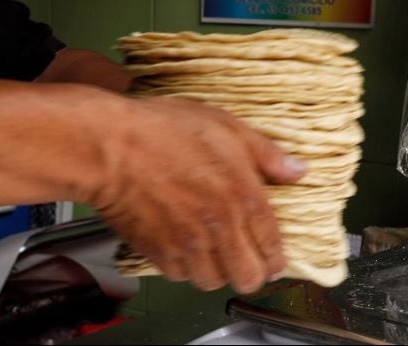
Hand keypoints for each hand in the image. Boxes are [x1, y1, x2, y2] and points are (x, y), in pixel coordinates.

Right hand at [93, 95, 305, 293]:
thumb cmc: (161, 129)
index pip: (274, 247)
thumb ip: (266, 154)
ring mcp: (187, 244)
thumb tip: (298, 170)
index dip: (277, 257)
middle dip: (251, 271)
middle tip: (244, 258)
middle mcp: (219, 228)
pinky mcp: (157, 252)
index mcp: (243, 197)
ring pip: (213, 282)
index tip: (273, 257)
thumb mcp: (224, 126)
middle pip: (248, 277)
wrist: (109, 145)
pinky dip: (183, 266)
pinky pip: (179, 275)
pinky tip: (181, 244)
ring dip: (215, 270)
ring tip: (211, 252)